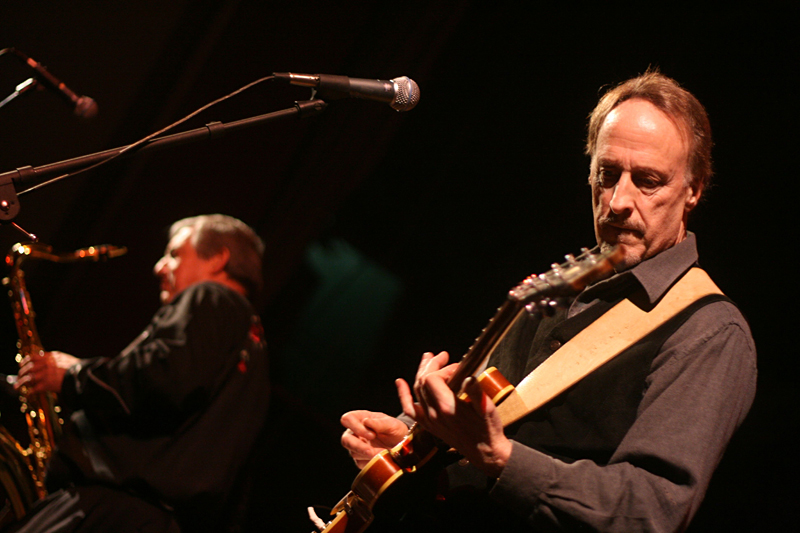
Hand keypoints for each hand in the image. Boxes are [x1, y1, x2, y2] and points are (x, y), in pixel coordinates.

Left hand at [16, 350, 79, 393]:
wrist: (84, 375)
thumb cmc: (79, 368)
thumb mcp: (67, 359)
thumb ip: (57, 359)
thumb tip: (49, 360)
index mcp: (52, 357)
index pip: (34, 357)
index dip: (25, 361)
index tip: (21, 365)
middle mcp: (47, 364)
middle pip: (29, 368)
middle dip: (21, 373)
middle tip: (18, 377)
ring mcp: (47, 374)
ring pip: (29, 378)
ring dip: (21, 383)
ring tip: (17, 387)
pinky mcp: (48, 384)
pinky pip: (34, 389)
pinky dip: (30, 393)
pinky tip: (28, 395)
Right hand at [341, 410, 408, 467]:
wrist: (402, 443)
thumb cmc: (395, 429)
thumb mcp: (392, 424)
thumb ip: (379, 423)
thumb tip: (366, 422)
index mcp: (360, 418)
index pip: (347, 419)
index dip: (356, 427)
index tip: (372, 435)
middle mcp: (355, 432)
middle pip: (345, 440)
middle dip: (358, 446)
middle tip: (371, 451)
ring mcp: (357, 446)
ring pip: (353, 453)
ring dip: (367, 455)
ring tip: (382, 453)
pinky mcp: (361, 459)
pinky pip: (360, 463)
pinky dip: (371, 462)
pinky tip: (380, 458)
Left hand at [397, 351, 511, 477]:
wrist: (485, 452)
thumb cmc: (488, 430)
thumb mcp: (487, 408)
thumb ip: (476, 392)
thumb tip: (469, 377)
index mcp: (448, 407)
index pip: (433, 378)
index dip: (443, 368)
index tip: (457, 367)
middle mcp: (434, 414)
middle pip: (423, 381)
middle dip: (431, 365)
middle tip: (442, 355)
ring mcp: (429, 420)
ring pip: (417, 390)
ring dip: (421, 373)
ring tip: (429, 359)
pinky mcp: (428, 425)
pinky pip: (410, 409)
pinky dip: (404, 395)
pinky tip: (400, 382)